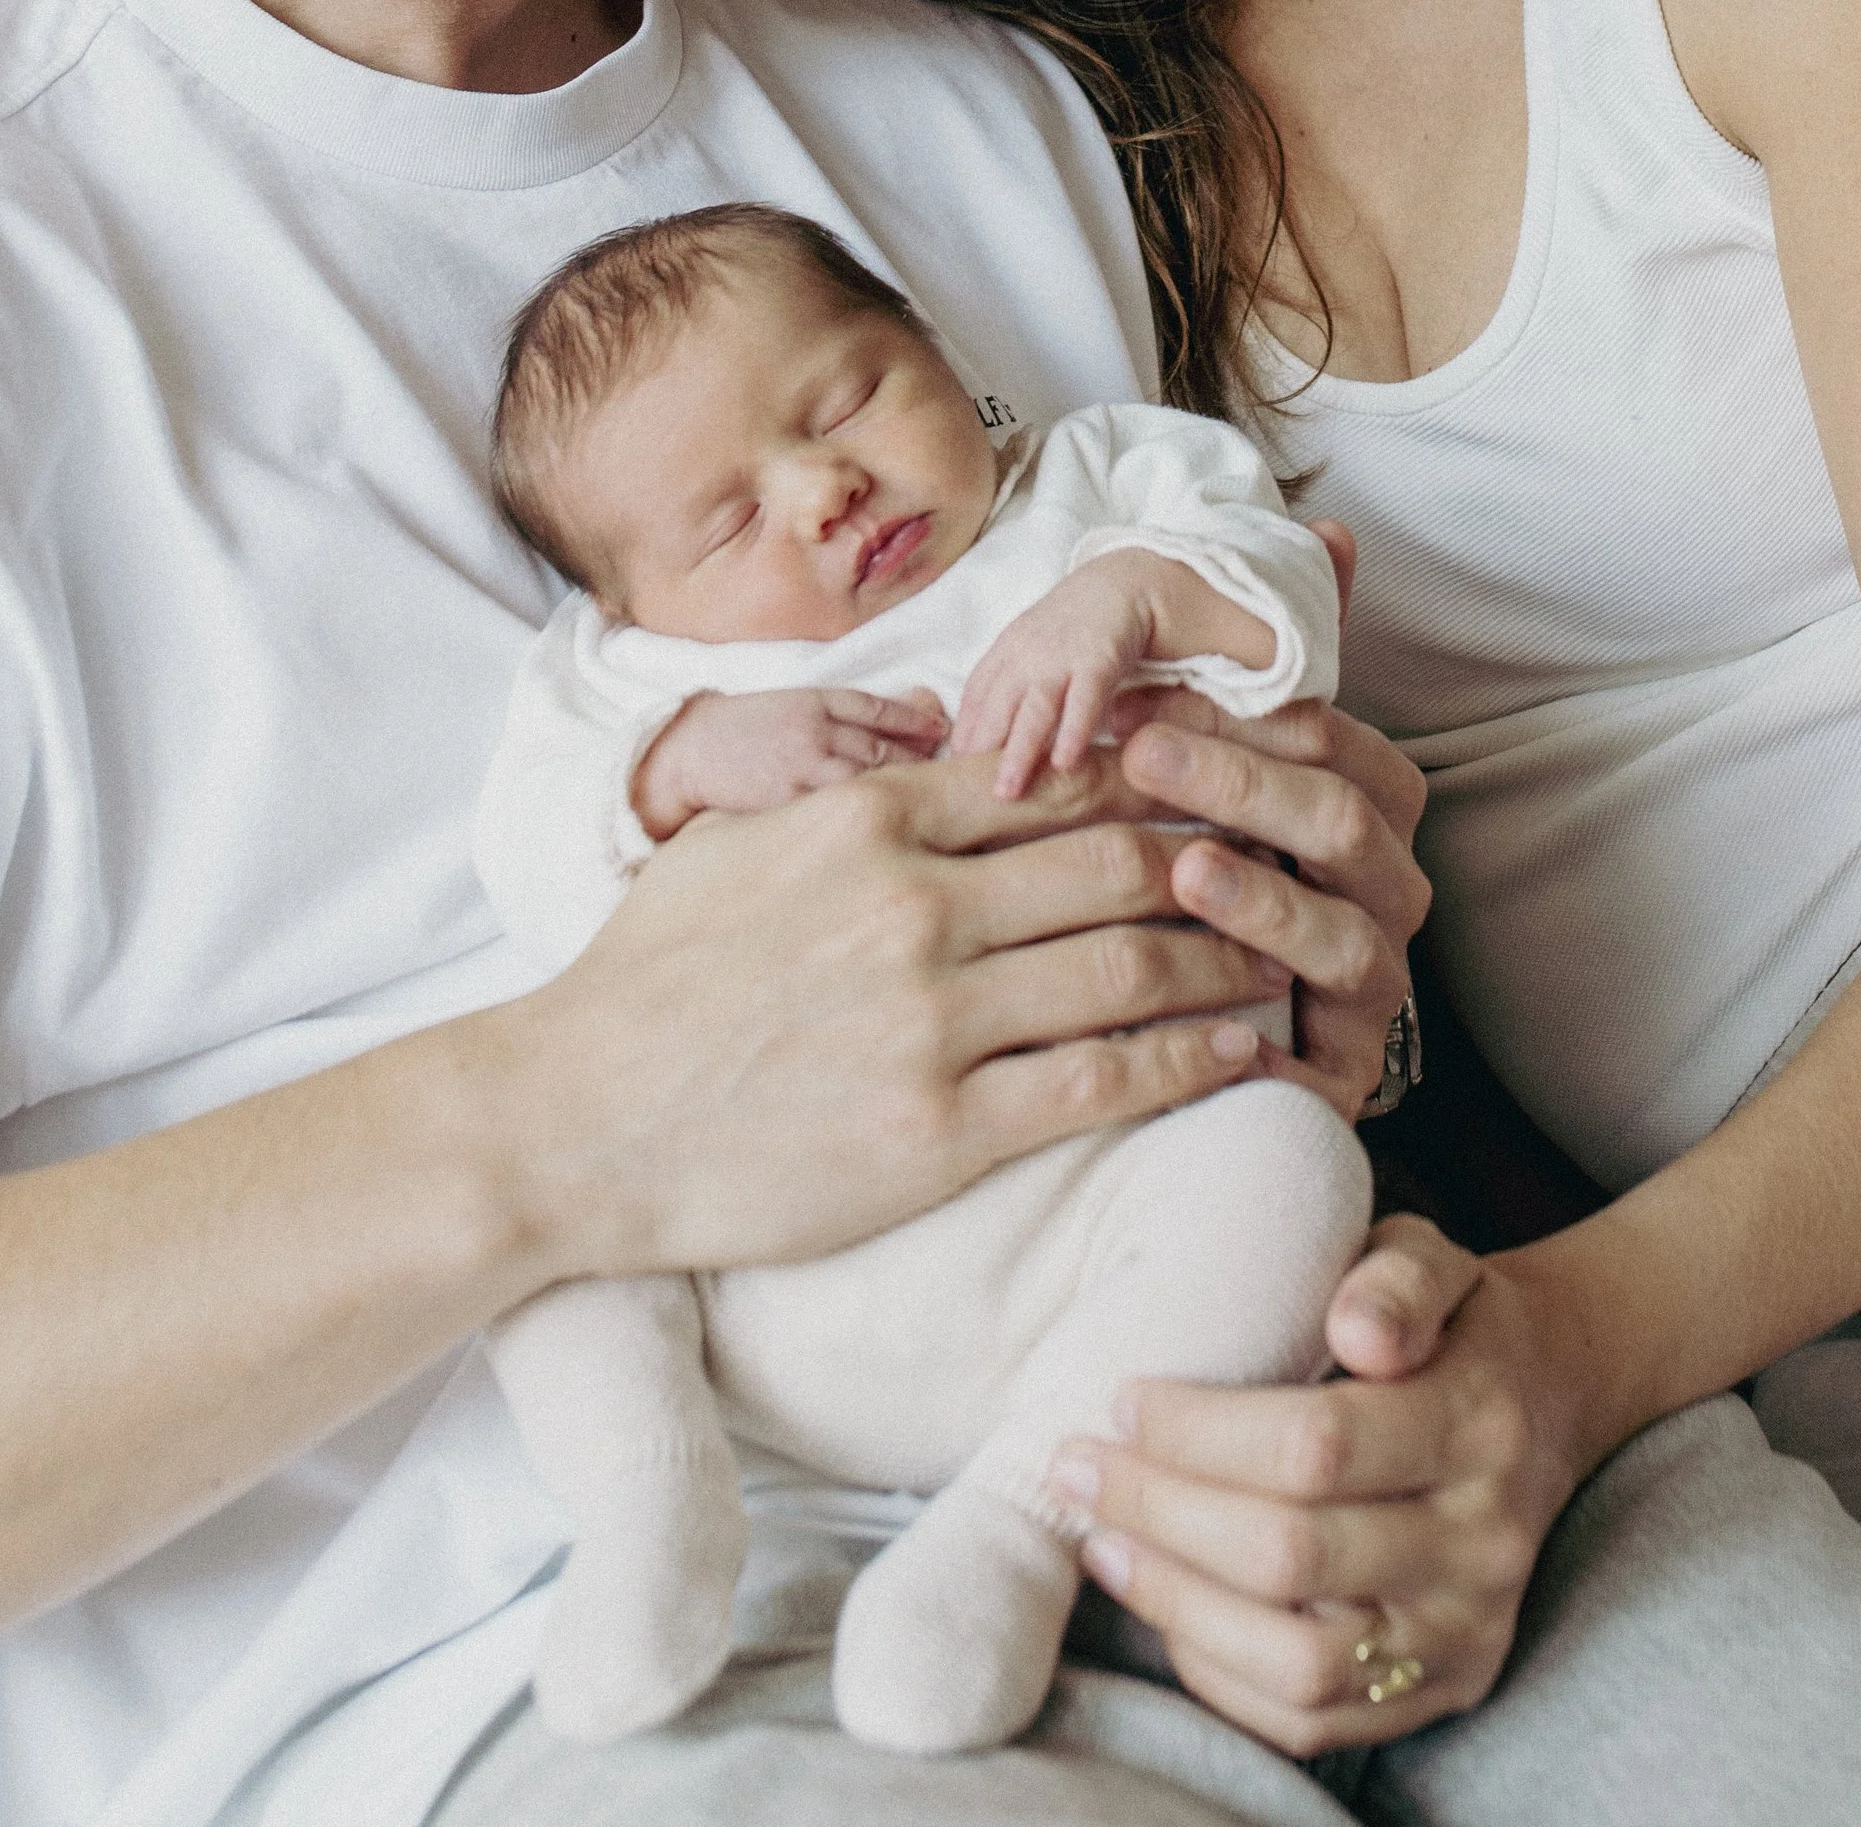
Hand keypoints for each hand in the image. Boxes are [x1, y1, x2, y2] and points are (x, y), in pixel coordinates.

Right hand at [498, 752, 1295, 1279]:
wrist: (572, 1119)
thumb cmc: (651, 978)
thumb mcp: (741, 837)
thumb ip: (848, 784)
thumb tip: (930, 732)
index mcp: (872, 822)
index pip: (1054, 776)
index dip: (1155, 774)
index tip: (1220, 780)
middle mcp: (915, 904)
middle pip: (1118, 858)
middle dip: (1218, 853)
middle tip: (1288, 857)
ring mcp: (932, 1018)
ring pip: (1130, 963)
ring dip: (1228, 956)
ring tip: (1288, 952)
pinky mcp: (940, 1129)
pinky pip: (1103, 1081)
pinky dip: (1190, 1060)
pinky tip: (1242, 1051)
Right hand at [630, 685, 944, 835]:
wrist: (687, 753)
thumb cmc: (751, 728)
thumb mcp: (802, 704)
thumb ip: (859, 711)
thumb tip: (927, 707)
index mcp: (816, 701)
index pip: (880, 711)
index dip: (918, 722)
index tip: (947, 735)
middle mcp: (812, 734)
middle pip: (883, 753)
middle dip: (923, 768)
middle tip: (955, 783)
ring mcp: (798, 773)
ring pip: (865, 788)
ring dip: (903, 801)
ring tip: (935, 818)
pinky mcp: (784, 809)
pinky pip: (835, 819)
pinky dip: (865, 829)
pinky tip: (890, 842)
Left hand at [950, 555, 1165, 794]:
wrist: (1122, 583)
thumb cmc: (1071, 629)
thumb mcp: (1028, 650)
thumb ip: (1005, 690)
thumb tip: (973, 745)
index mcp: (1005, 654)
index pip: (974, 698)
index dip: (962, 736)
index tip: (950, 776)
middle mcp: (1026, 655)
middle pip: (996, 708)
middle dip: (980, 752)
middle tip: (967, 798)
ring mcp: (1061, 657)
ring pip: (1034, 708)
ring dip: (1019, 751)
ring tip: (1008, 791)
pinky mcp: (1100, 659)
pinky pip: (1085, 698)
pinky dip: (1074, 729)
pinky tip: (1066, 762)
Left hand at [1056, 1216, 1569, 1754]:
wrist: (1545, 1404)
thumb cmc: (1451, 1322)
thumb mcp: (1432, 1260)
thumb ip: (1394, 1278)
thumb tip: (1354, 1328)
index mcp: (1481, 1422)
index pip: (1316, 1446)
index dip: (1199, 1432)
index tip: (1123, 1399)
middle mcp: (1482, 1542)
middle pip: (1293, 1556)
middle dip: (1160, 1512)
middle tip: (1076, 1469)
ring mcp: (1465, 1631)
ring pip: (1301, 1661)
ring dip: (1178, 1604)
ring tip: (1103, 1543)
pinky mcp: (1443, 1688)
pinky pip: (1314, 1719)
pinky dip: (1221, 1672)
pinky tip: (1164, 1603)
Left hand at [1114, 687, 1427, 1119]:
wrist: (1220, 1027)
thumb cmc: (1199, 887)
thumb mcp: (1204, 806)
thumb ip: (1180, 744)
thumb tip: (1111, 696)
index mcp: (1370, 806)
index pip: (1324, 740)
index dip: (1231, 713)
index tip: (1133, 704)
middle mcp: (1390, 891)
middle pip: (1342, 821)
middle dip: (1240, 783)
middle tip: (1144, 756)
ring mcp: (1374, 986)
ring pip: (1346, 939)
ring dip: (1266, 901)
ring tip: (1187, 871)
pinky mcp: (1346, 1079)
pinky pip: (1324, 1073)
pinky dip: (1274, 1056)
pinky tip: (1214, 1036)